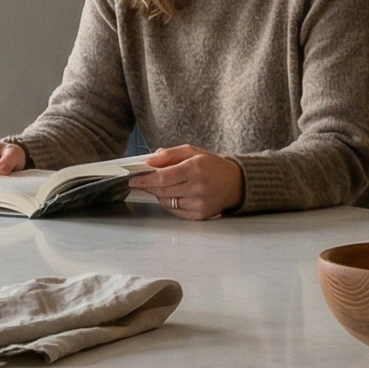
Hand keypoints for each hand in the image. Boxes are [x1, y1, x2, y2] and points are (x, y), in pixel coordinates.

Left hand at [129, 145, 243, 219]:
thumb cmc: (212, 165)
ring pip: (166, 201)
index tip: (133, 178)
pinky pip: (175, 210)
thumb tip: (148, 160)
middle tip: (138, 181)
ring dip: (159, 193)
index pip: (163, 177)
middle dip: (147, 186)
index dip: (145, 179)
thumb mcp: (192, 152)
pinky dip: (170, 202)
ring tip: (163, 185)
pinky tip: (176, 194)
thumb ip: (170, 154)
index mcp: (195, 168)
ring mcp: (199, 203)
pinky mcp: (199, 215)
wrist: (236, 183)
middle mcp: (197, 187)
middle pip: (161, 190)